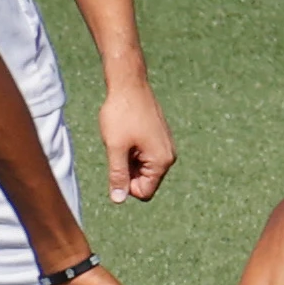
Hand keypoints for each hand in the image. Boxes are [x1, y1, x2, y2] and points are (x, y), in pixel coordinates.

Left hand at [99, 80, 176, 202]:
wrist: (129, 85)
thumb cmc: (122, 114)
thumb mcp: (115, 147)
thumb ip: (118, 175)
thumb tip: (119, 199)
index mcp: (161, 161)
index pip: (144, 192)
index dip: (125, 185)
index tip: (115, 165)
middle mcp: (168, 157)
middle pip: (144, 181)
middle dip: (127, 171)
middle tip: (117, 149)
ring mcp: (165, 147)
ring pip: (143, 168)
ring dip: (128, 160)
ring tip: (121, 139)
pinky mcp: (160, 139)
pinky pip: (145, 156)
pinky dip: (132, 151)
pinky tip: (126, 134)